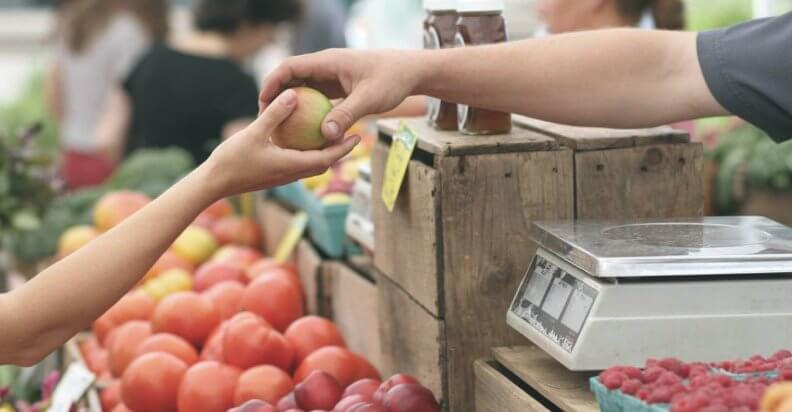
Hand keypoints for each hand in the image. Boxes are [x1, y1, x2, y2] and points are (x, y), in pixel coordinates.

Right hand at [201, 89, 359, 198]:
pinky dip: (306, 153)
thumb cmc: (231, 160)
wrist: (213, 184)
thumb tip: (293, 94)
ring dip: (324, 153)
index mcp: (291, 165)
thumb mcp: (254, 132)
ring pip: (310, 165)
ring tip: (332, 135)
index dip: (344, 148)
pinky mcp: (273, 175)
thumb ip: (275, 114)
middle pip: (323, 163)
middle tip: (352, 134)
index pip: (326, 158)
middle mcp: (290, 174)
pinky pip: (297, 163)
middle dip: (339, 151)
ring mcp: (281, 176)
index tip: (358, 136)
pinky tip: (302, 139)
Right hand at [259, 49, 422, 140]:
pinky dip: (307, 111)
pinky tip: (303, 131)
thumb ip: (346, 115)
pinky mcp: (338, 87)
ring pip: (302, 88)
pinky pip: (316, 98)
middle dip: (275, 96)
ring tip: (278, 126)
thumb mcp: (369, 99)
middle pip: (291, 78)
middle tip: (264, 118)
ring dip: (290, 105)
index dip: (272, 82)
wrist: (410, 72)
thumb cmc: (392, 80)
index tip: (262, 102)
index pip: (290, 67)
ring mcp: (331, 76)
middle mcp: (326, 66)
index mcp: (328, 61)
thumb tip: (325, 135)